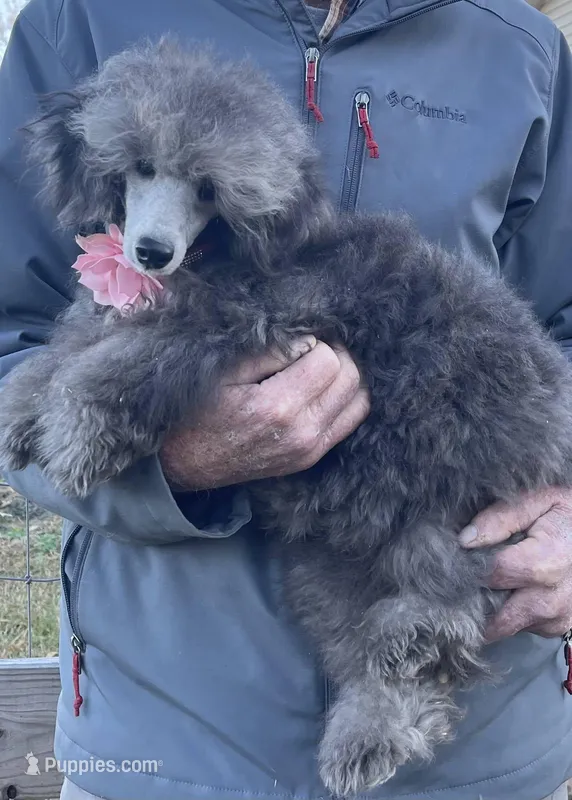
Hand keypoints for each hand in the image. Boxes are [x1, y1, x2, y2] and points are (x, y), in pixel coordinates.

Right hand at [160, 337, 369, 490]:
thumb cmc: (200, 412)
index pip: (328, 360)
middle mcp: (303, 432)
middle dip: (336, 356)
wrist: (186, 464)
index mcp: (279, 406)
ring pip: (359, 400)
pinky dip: (346, 400)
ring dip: (346, 378)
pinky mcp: (311, 458)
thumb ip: (271, 352)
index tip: (297, 343)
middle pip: (350, 378)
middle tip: (311, 351)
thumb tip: (308, 340)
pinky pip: (350, 421)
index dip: (316, 343)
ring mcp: (311, 449)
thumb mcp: (225, 372)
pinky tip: (323, 390)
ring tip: (320, 369)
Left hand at [459, 488, 571, 640]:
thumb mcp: (543, 498)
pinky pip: (520, 626)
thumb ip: (504, 516)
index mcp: (547, 562)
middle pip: (492, 613)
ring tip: (482, 580)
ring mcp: (555, 618)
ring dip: (488, 608)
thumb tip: (466, 539)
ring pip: (503, 625)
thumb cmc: (570, 514)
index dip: (467, 565)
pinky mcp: (556, 627)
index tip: (453, 557)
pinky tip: (508, 588)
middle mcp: (552, 599)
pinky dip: (508, 611)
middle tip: (457, 578)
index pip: (491, 574)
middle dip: (471, 599)